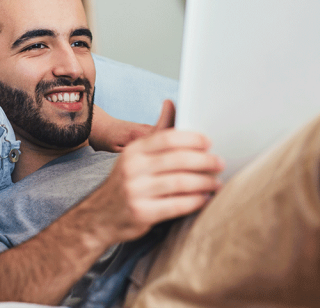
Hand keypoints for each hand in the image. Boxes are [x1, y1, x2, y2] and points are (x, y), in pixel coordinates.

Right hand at [81, 109, 223, 244]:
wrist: (100, 216)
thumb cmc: (127, 182)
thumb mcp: (136, 155)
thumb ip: (157, 132)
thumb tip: (170, 103)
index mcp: (134, 151)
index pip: (167, 138)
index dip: (191, 139)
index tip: (208, 143)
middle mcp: (132, 169)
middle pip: (177, 160)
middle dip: (204, 161)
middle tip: (219, 164)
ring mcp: (136, 191)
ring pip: (180, 183)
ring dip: (204, 182)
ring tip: (216, 183)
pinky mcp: (142, 213)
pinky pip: (176, 205)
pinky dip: (195, 201)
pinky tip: (205, 199)